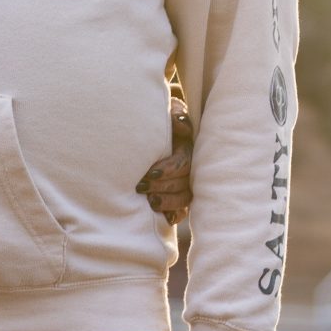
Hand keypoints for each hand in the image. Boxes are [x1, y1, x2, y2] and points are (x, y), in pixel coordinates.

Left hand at [136, 108, 194, 225]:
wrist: (142, 137)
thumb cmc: (157, 123)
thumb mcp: (165, 113)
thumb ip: (174, 114)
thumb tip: (179, 121)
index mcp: (188, 149)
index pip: (183, 163)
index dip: (169, 169)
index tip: (150, 172)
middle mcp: (189, 169)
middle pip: (183, 183)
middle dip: (163, 186)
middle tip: (141, 186)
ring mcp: (184, 185)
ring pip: (184, 199)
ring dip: (168, 202)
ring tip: (151, 202)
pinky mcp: (177, 199)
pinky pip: (181, 212)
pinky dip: (174, 215)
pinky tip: (165, 218)